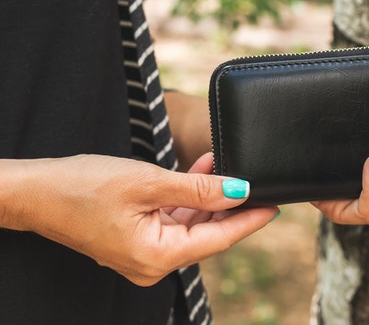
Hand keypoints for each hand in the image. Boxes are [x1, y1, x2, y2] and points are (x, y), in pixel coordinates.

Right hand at [2, 153, 277, 285]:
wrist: (35, 191)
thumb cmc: (82, 187)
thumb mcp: (148, 182)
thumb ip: (197, 189)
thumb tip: (239, 190)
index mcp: (157, 257)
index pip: (219, 240)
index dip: (250, 219)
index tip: (276, 203)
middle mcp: (153, 262)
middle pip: (207, 232)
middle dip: (231, 203)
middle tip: (257, 180)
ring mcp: (144, 250)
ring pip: (192, 222)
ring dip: (208, 194)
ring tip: (224, 163)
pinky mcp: (137, 236)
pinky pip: (173, 217)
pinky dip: (187, 195)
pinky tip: (201, 169)